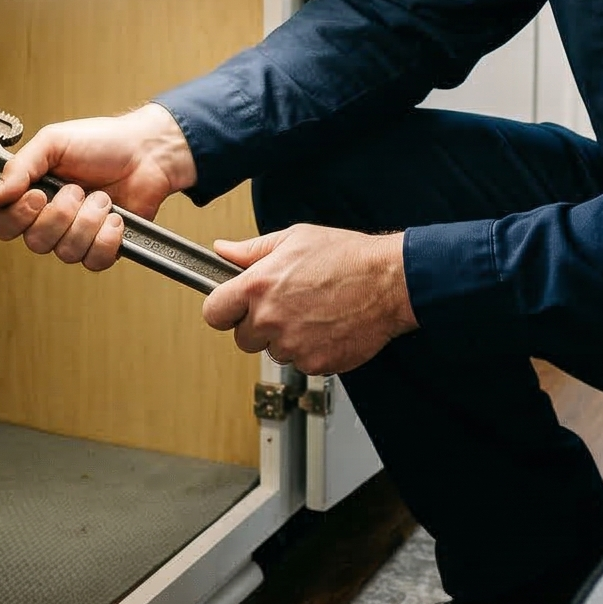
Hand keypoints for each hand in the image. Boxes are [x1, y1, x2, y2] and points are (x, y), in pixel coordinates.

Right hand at [0, 103, 196, 269]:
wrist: (147, 152)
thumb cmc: (101, 143)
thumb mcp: (54, 141)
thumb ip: (21, 166)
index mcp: (33, 195)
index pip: (5, 225)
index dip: (20, 216)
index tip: (40, 195)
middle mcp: (51, 220)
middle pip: (36, 242)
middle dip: (63, 214)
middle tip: (79, 189)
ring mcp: (77, 236)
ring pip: (67, 253)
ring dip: (89, 221)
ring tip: (103, 198)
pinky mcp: (103, 248)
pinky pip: (94, 261)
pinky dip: (108, 238)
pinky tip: (115, 218)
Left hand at [202, 226, 416, 374]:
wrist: (389, 281)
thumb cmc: (347, 257)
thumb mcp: (294, 240)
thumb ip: (252, 250)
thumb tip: (223, 251)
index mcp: (258, 286)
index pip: (213, 313)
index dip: (224, 309)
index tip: (234, 307)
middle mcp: (270, 319)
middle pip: (242, 338)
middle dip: (258, 326)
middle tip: (285, 307)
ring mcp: (292, 345)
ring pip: (273, 352)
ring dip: (286, 339)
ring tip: (312, 313)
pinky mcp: (315, 364)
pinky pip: (300, 363)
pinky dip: (311, 350)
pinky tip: (327, 327)